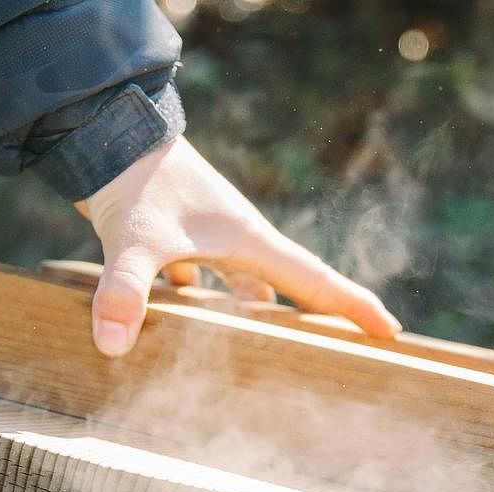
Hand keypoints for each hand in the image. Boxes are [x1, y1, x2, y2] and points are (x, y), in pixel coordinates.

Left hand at [75, 136, 401, 355]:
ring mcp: (204, 238)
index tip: (390, 331)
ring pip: (242, 290)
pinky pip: (197, 284)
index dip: (351, 306)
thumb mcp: (133, 239)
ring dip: (252, 319)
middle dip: (314, 320)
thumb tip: (112, 346)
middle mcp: (234, 240)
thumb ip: (126, 293)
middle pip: (287, 289)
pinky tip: (182, 335)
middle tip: (341, 352)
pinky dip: (197, 310)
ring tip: (267, 357)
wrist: (103, 130)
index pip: (313, 280)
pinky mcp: (172, 239)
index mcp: (247, 239)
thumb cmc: (133, 178)